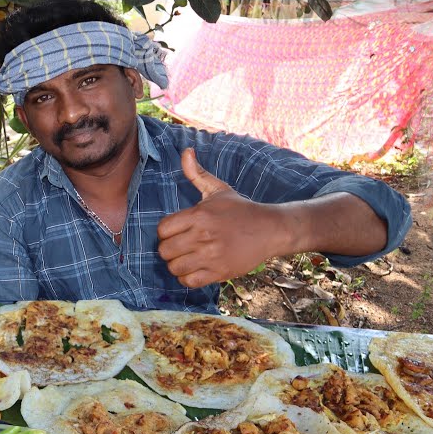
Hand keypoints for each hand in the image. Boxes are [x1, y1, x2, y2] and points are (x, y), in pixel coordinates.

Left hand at [156, 148, 293, 288]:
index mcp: (199, 215)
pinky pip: (189, 282)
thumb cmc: (240, 209)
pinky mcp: (219, 272)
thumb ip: (197, 174)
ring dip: (177, 265)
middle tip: (180, 247)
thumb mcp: (219, 189)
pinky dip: (187, 278)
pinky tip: (195, 269)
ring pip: (174, 268)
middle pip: (165, 251)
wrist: (270, 229)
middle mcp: (203, 236)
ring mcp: (211, 256)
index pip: (162, 229)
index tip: (176, 232)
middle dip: (169, 250)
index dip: (165, 232)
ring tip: (187, 258)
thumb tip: (186, 152)